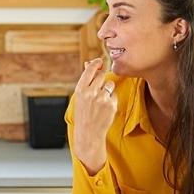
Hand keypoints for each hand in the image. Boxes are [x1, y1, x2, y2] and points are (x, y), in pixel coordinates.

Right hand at [73, 58, 117, 174]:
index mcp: (80, 90)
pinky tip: (104, 107)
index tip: (99, 61)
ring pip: (110, 84)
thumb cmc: (83, 114)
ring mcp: (102, 99)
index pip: (91, 70)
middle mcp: (91, 93)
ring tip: (100, 100)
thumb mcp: (79, 96)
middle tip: (97, 88)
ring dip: (107, 89)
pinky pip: (114, 94)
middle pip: (101, 75)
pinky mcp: (112, 104)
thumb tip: (89, 63)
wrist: (88, 132)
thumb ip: (85, 81)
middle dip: (101, 79)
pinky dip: (111, 99)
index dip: (96, 63)